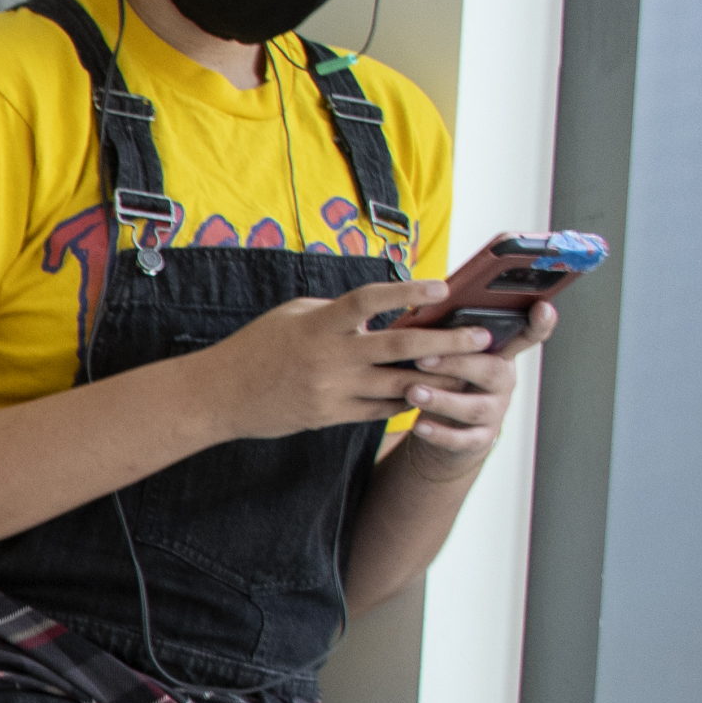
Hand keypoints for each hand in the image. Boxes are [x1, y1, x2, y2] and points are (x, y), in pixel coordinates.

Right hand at [216, 292, 495, 446]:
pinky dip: (408, 400)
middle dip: (448, 340)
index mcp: (320, 324)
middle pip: (401, 345)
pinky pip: (380, 409)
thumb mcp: (293, 314)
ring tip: (471, 371)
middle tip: (482, 336)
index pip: (372, 300)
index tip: (443, 287)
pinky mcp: (331, 415)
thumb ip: (336, 310)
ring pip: (400, 383)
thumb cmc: (255, 348)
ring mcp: (333, 390)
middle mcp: (331, 357)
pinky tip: (430, 394)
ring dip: (440, 376)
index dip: (410, 292)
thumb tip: (380, 308)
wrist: (220, 396)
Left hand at [384, 297, 541, 479]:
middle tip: (423, 359)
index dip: (539, 324)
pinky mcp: (478, 440)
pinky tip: (420, 426)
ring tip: (413, 392)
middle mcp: (502, 383)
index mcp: (499, 355)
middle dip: (457, 364)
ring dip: (442, 399)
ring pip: (474, 407)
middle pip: (492, 371)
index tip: (543, 307)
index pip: (527, 336)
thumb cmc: (447, 382)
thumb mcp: (452, 358)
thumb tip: (423, 311)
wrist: (446, 432)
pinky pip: (461, 439)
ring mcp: (493, 412)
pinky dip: (439, 433)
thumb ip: (448, 339)